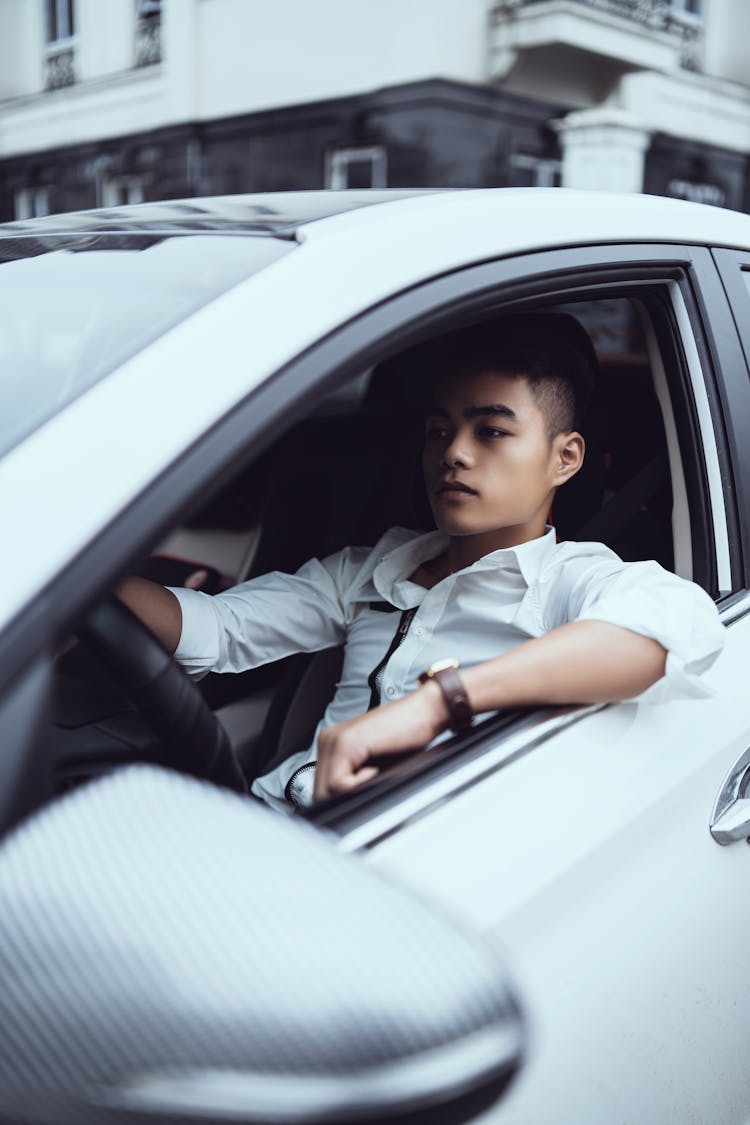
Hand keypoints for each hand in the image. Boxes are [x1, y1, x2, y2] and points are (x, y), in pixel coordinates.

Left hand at [313, 683, 448, 800]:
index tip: (364, 795)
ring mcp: (333, 740)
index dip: (340, 801)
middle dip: (344, 800)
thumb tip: (344, 811)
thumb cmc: (407, 738)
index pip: (321, 789)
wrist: (425, 712)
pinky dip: (358, 786)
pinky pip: (338, 783)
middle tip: (371, 787)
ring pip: (326, 791)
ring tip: (375, 775)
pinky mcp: (346, 742)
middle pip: (320, 792)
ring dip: (352, 793)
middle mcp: (327, 740)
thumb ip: (355, 783)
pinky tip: (376, 770)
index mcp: (331, 745)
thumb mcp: (374, 767)